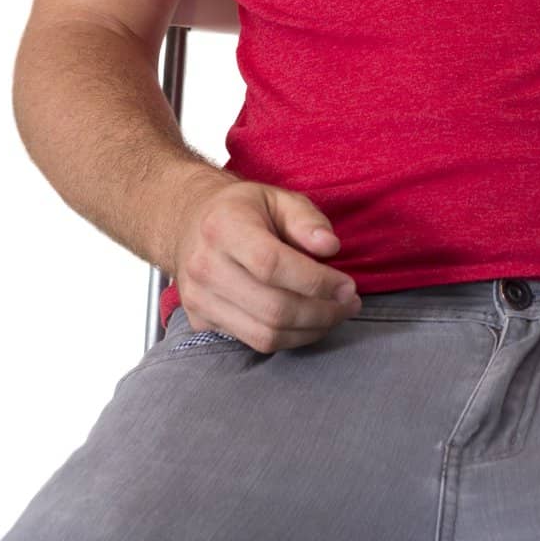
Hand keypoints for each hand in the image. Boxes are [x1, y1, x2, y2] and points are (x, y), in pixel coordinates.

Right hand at [172, 177, 362, 352]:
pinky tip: (309, 322)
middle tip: (350, 303)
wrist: (190, 224)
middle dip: (322, 312)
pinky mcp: (200, 321)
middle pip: (272, 307)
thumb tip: (330, 247)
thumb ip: (307, 219)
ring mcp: (199, 298)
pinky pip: (254, 342)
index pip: (272, 264)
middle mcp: (205, 265)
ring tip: (336, 314)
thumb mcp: (278, 198)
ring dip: (310, 330)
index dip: (316, 281)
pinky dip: (290, 338)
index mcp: (223, 226)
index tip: (347, 286)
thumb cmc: (243, 210)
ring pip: (265, 334)